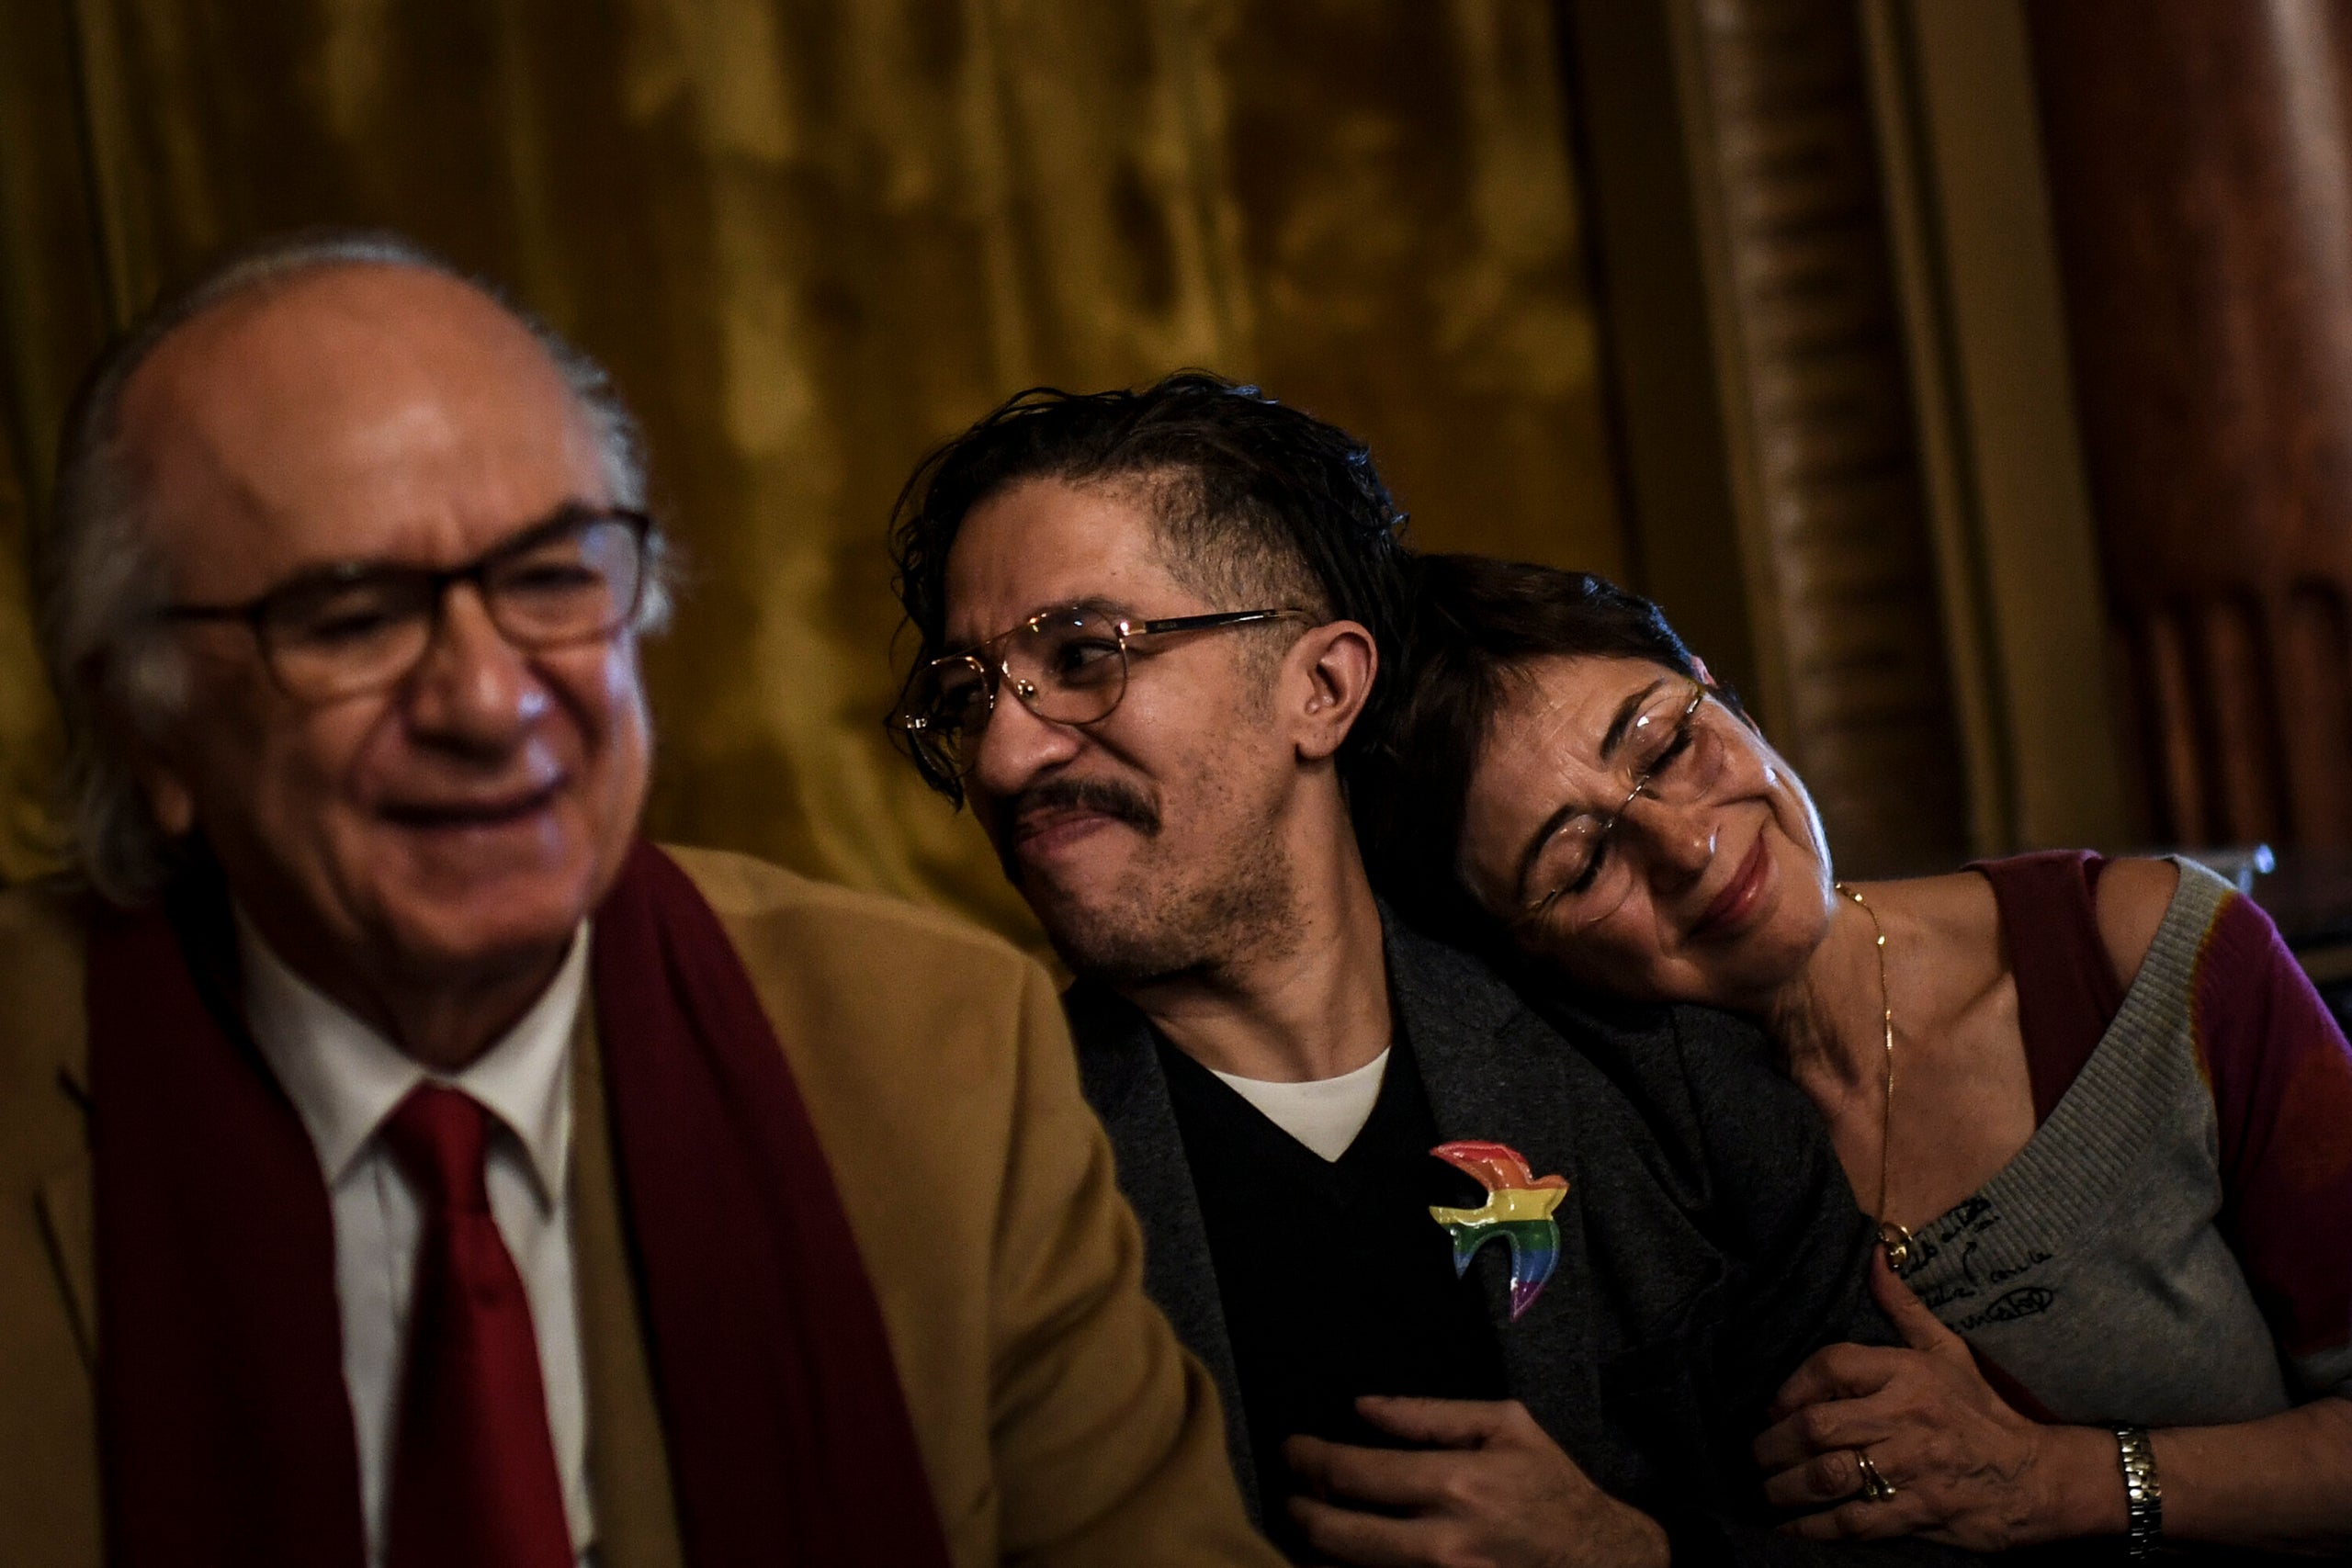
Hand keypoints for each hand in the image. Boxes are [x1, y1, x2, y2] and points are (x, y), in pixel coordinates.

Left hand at [1284, 1396, 1667, 1567]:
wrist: (1605, 1562)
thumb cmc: (1553, 1489)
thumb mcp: (1506, 1428)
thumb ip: (1430, 1414)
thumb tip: (1363, 1407)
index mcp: (1455, 1483)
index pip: (1351, 1473)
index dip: (1306, 1460)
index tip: (1291, 1451)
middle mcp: (1442, 1544)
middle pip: (1334, 1535)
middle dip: (1298, 1510)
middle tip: (1290, 1494)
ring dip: (1315, 1551)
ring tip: (1309, 1527)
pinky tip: (1342, 1558)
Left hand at [1751, 1252, 2115, 1548]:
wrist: (2037, 1480)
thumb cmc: (1983, 1412)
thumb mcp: (1947, 1352)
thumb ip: (1903, 1308)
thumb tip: (1874, 1255)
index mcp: (1909, 1374)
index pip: (1832, 1365)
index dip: (1791, 1386)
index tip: (1773, 1408)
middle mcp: (1905, 1418)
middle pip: (1818, 1427)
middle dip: (1773, 1444)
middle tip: (1755, 1453)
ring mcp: (1910, 1469)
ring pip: (1827, 1476)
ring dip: (1783, 1486)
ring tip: (1764, 1489)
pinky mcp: (1916, 1514)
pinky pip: (1851, 1523)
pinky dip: (1813, 1529)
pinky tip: (1788, 1529)